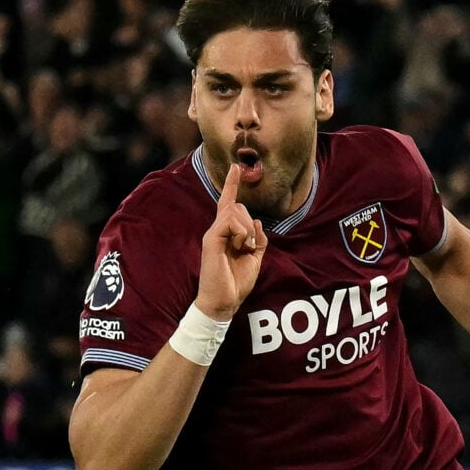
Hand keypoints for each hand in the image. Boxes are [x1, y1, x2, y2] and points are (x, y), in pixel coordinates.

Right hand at [196, 164, 268, 320]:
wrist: (223, 302)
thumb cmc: (236, 283)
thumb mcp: (255, 259)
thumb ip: (258, 241)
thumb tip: (257, 222)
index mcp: (228, 234)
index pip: (229, 204)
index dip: (233, 185)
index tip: (236, 167)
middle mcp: (218, 230)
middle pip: (238, 206)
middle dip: (250, 222)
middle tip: (250, 247)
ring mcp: (213, 234)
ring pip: (235, 211)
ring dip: (247, 229)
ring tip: (244, 248)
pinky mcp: (211, 239)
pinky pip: (229, 220)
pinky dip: (241, 232)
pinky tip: (240, 246)